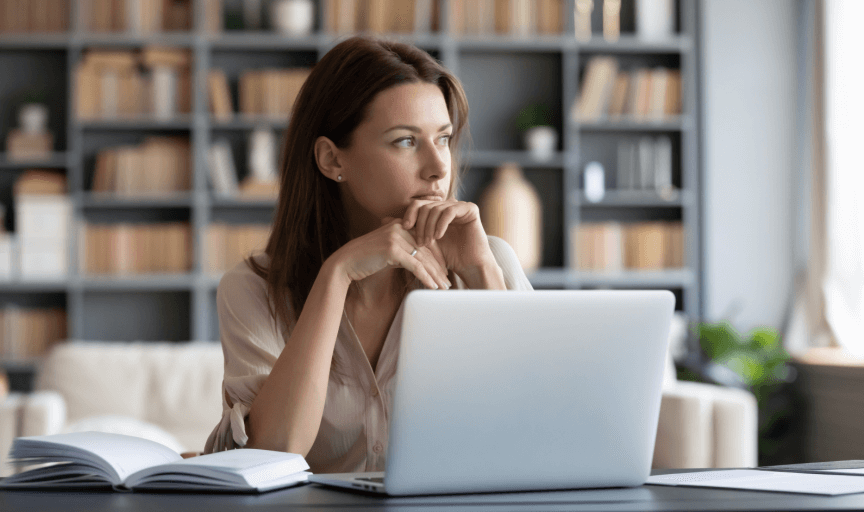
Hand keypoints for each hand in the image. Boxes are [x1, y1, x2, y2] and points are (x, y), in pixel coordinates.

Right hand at [331, 217, 451, 289]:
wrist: (346, 263)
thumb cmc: (366, 259)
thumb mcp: (388, 251)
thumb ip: (404, 251)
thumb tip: (420, 262)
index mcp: (399, 224)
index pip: (425, 241)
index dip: (437, 257)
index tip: (444, 272)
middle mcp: (399, 227)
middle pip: (426, 250)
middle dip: (439, 268)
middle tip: (448, 282)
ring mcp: (396, 237)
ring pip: (423, 258)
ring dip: (435, 275)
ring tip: (444, 287)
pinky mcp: (392, 249)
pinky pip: (415, 265)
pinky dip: (426, 278)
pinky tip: (433, 287)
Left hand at [401, 199, 495, 273]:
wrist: (469, 267)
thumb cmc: (446, 258)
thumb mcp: (422, 243)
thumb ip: (406, 230)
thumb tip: (383, 219)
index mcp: (437, 210)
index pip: (418, 204)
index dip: (409, 214)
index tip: (404, 228)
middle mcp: (448, 205)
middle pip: (426, 205)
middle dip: (419, 224)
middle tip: (419, 241)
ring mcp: (460, 206)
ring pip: (436, 208)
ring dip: (429, 226)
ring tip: (428, 242)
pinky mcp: (470, 209)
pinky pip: (450, 211)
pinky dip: (441, 224)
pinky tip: (438, 237)